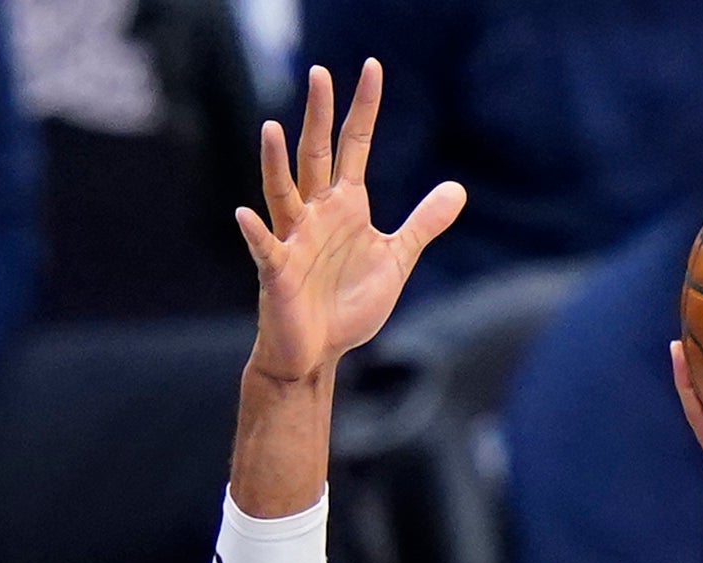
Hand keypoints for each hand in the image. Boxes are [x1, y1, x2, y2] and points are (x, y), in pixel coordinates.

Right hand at [238, 60, 464, 388]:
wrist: (318, 354)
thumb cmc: (347, 305)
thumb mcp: (395, 259)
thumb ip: (423, 223)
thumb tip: (458, 189)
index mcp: (345, 206)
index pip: (354, 145)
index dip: (364, 109)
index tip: (371, 68)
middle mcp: (316, 213)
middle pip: (315, 154)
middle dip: (318, 115)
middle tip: (319, 72)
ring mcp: (294, 240)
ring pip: (283, 193)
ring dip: (275, 162)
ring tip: (271, 128)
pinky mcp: (278, 273)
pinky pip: (264, 248)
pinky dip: (255, 233)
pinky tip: (244, 214)